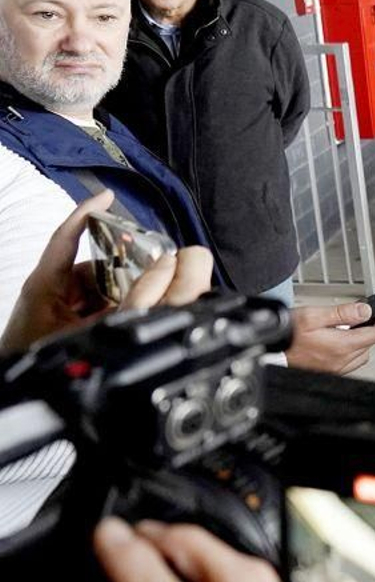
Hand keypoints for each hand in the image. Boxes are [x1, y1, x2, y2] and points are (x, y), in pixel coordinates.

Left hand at [2, 192, 213, 350]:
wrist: (11, 385)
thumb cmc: (32, 356)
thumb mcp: (81, 333)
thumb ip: (117, 312)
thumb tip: (153, 290)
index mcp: (46, 282)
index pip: (67, 237)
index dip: (87, 213)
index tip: (107, 196)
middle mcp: (52, 287)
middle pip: (96, 266)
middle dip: (122, 272)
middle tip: (149, 277)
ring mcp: (58, 302)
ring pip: (99, 286)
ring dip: (119, 295)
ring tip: (135, 307)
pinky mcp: (64, 317)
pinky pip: (96, 303)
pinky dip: (111, 308)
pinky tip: (123, 320)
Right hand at [284, 301, 374, 373]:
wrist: (272, 350)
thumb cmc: (289, 334)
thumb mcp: (314, 315)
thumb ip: (343, 313)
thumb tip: (366, 311)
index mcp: (341, 345)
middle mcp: (342, 360)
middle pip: (371, 344)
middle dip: (372, 329)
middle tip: (365, 317)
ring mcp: (337, 368)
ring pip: (363, 355)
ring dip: (363, 341)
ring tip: (351, 329)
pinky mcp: (331, 372)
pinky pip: (352, 363)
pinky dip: (353, 352)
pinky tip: (342, 342)